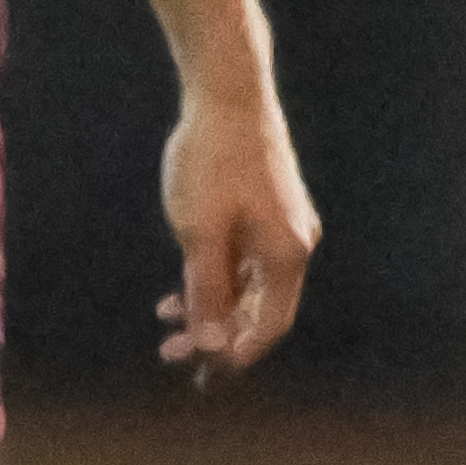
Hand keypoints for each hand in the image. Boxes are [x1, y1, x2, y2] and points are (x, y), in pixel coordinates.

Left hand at [155, 76, 318, 383]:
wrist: (228, 92)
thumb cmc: (210, 159)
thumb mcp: (199, 231)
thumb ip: (207, 290)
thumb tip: (211, 344)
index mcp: (287, 255)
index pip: (267, 326)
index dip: (235, 353)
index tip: (200, 372)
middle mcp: (296, 244)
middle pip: (261, 308)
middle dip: (218, 334)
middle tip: (173, 353)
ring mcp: (286, 225)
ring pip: (252, 283)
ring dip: (214, 304)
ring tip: (168, 320)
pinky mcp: (271, 208)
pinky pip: (249, 258)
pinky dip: (220, 275)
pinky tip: (186, 282)